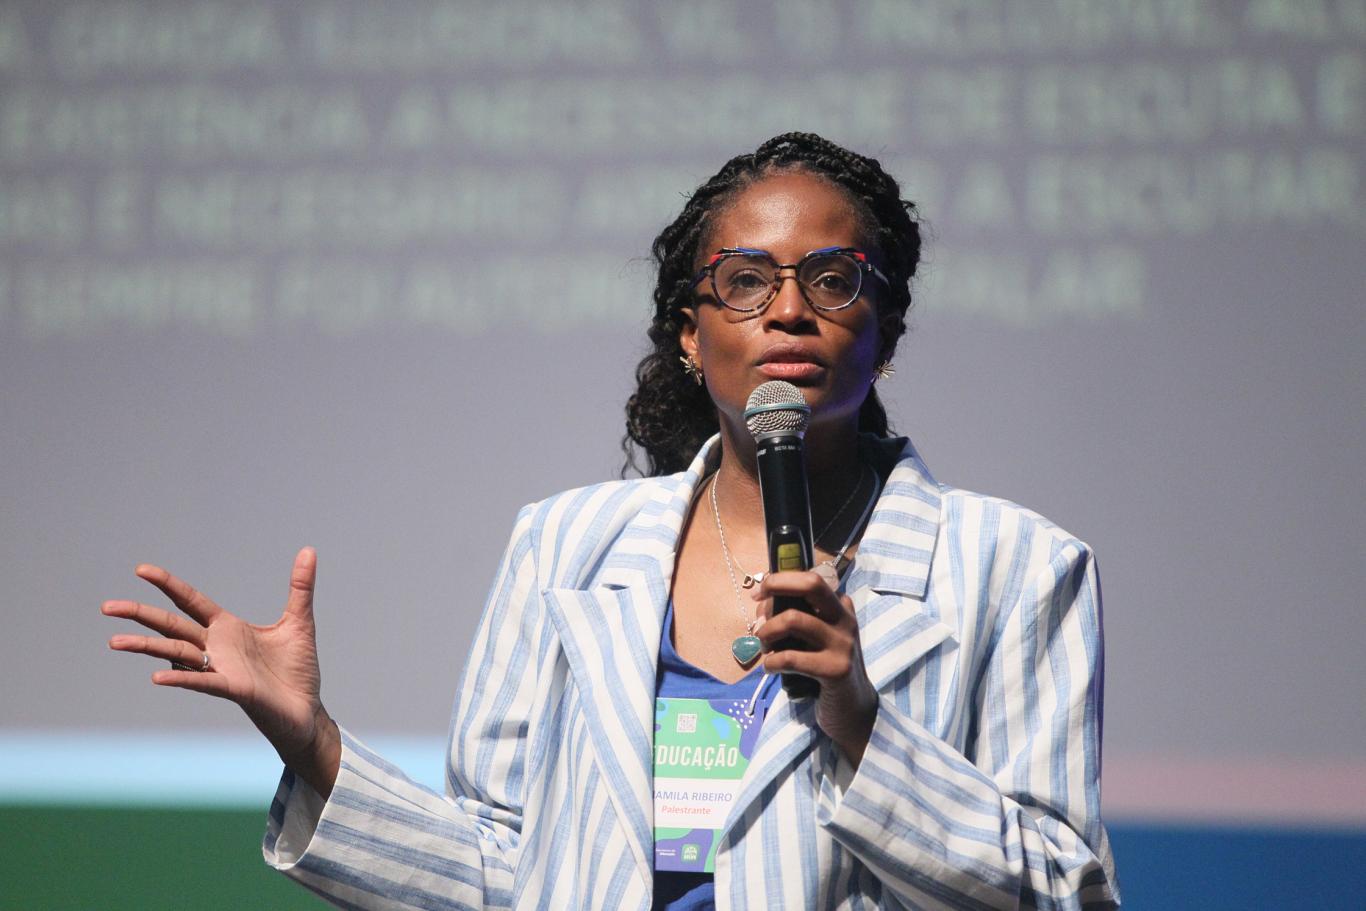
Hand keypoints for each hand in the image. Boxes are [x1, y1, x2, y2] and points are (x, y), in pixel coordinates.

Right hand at [102, 547, 340, 795]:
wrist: (305, 710)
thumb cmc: (297, 670)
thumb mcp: (299, 621)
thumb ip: (300, 587)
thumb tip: (309, 551)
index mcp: (229, 629)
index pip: (192, 601)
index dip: (168, 585)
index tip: (141, 570)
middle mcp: (217, 648)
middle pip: (172, 626)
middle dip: (141, 615)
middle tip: (106, 606)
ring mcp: (221, 669)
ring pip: (177, 653)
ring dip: (146, 647)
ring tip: (113, 641)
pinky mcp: (234, 689)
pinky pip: (203, 682)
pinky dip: (181, 678)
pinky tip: (157, 676)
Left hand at [751, 571, 878, 767]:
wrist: (853, 710)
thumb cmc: (826, 670)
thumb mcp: (817, 639)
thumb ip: (797, 619)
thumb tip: (762, 606)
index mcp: (841, 608)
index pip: (811, 578)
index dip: (780, 579)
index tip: (761, 591)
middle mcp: (845, 620)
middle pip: (811, 584)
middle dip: (777, 585)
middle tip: (757, 602)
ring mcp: (843, 644)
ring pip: (794, 619)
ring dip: (767, 632)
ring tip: (764, 647)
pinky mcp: (835, 670)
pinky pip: (790, 657)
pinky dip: (771, 662)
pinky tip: (771, 668)